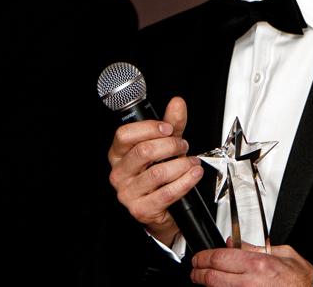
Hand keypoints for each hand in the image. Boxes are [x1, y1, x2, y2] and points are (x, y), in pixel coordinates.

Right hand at [107, 96, 203, 245]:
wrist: (162, 210)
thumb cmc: (159, 174)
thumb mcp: (165, 145)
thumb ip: (171, 123)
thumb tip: (177, 103)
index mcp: (118, 154)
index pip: (125, 135)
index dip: (149, 128)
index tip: (168, 129)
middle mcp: (119, 173)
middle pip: (143, 151)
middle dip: (170, 146)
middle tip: (183, 146)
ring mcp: (127, 193)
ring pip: (158, 172)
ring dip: (181, 165)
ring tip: (192, 162)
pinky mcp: (141, 209)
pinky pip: (167, 193)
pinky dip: (185, 181)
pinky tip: (194, 175)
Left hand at [191, 241, 312, 286]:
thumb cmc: (300, 278)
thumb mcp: (282, 252)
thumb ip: (255, 247)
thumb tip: (232, 243)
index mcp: (258, 264)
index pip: (220, 258)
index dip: (203, 257)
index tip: (198, 258)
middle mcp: (251, 282)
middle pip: (213, 277)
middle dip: (198, 273)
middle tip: (194, 270)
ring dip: (207, 285)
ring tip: (203, 279)